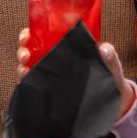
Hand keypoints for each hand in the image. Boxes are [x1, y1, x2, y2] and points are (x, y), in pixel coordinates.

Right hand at [17, 29, 135, 117]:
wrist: (114, 103)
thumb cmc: (109, 77)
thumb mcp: (111, 63)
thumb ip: (109, 55)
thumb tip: (104, 49)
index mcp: (67, 48)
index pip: (44, 36)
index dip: (32, 34)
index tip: (28, 34)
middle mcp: (55, 61)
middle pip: (31, 52)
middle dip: (23, 50)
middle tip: (25, 53)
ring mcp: (52, 77)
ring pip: (29, 69)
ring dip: (22, 67)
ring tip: (25, 68)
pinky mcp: (51, 94)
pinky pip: (34, 88)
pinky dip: (28, 85)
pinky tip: (27, 83)